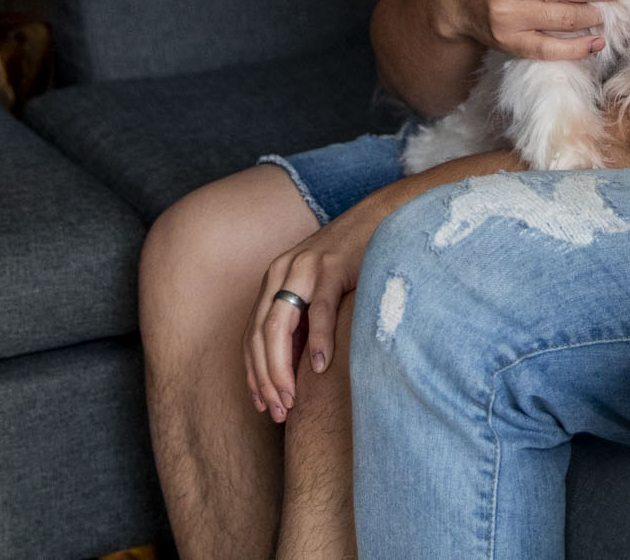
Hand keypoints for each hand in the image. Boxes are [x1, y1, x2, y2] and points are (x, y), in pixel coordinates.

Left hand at [245, 193, 387, 421]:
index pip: (251, 335)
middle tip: (277, 410)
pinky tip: (320, 367)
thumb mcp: (317, 291)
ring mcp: (304, 268)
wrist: (379, 219)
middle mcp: (281, 273)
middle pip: (259, 334)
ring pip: (278, 326)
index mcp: (273, 280)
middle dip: (264, 378)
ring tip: (290, 398)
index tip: (261, 404)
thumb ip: (301, 323)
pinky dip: (317, 341)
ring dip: (280, 367)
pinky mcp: (331, 267)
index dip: (252, 373)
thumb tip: (293, 369)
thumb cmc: (350, 261)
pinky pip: (318, 310)